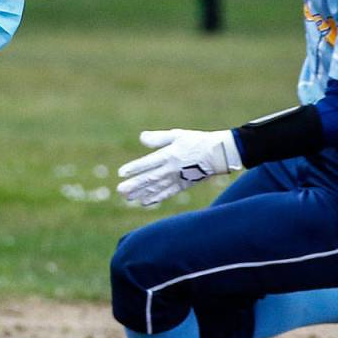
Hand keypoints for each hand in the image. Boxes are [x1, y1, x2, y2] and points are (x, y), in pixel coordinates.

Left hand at [117, 129, 241, 206]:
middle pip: (150, 178)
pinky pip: (167, 193)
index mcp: (169, 155)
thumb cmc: (196, 141)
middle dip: (134, 185)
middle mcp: (171, 169)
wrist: (218, 154)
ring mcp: (177, 179)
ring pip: (156, 188)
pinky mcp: (183, 185)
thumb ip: (158, 138)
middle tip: (120, 190)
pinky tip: (145, 202)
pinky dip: (156, 198)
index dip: (134, 168)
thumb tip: (141, 138)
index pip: (148, 163)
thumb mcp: (177, 135)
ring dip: (141, 193)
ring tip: (128, 198)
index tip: (121, 173)